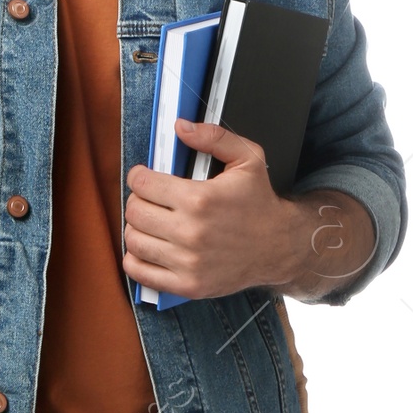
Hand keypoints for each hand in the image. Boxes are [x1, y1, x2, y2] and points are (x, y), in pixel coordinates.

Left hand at [122, 120, 316, 298]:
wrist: (279, 247)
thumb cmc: (260, 203)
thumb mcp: (248, 159)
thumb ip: (214, 138)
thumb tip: (181, 127)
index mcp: (200, 199)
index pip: (143, 184)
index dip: (139, 176)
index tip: (143, 177)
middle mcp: (191, 232)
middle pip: (135, 211)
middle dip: (137, 200)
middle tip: (149, 199)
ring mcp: (187, 262)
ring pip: (134, 240)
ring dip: (136, 228)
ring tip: (150, 222)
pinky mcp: (187, 285)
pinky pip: (139, 271)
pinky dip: (135, 258)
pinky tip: (148, 247)